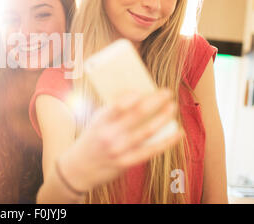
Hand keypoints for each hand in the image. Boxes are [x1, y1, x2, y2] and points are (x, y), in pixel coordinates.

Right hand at [58, 89, 182, 191]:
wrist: (79, 168)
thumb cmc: (91, 139)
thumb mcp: (96, 121)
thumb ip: (113, 111)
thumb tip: (137, 95)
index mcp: (100, 122)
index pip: (119, 104)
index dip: (136, 95)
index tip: (147, 89)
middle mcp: (109, 135)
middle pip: (138, 114)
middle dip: (155, 101)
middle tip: (167, 92)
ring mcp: (119, 150)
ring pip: (147, 131)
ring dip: (163, 117)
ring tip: (172, 107)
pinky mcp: (126, 163)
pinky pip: (151, 150)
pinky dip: (167, 141)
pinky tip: (178, 132)